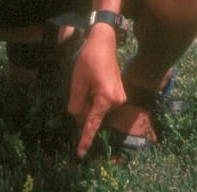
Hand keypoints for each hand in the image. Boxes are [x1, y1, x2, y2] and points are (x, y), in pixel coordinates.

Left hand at [67, 24, 125, 157]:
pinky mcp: (120, 94)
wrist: (104, 43)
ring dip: (90, 101)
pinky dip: (95, 98)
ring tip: (89, 81)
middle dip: (84, 107)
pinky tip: (94, 82)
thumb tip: (77, 117)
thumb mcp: (77, 82)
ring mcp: (120, 98)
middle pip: (93, 115)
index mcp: (105, 99)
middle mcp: (116, 101)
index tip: (80, 153)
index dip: (85, 139)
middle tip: (82, 86)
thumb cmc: (89, 60)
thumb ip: (76, 103)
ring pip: (98, 109)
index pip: (92, 124)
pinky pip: (103, 103)